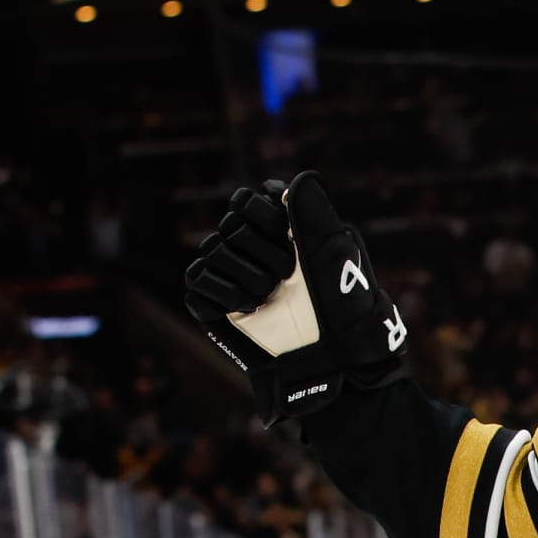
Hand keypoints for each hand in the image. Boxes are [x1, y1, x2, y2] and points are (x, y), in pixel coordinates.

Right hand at [184, 172, 406, 426]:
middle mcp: (253, 249)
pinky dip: (224, 292)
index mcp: (281, 232)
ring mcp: (231, 274)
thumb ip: (312, 214)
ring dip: (247, 275)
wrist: (326, 356)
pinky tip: (250, 307)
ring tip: (270, 296)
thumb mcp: (333, 254)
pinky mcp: (212, 300)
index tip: (287, 233)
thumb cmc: (339, 306)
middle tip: (286, 277)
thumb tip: (292, 181)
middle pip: (230, 224)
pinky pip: (197, 277)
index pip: (248, 199)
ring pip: (212, 248)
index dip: (265, 214)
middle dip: (263, 252)